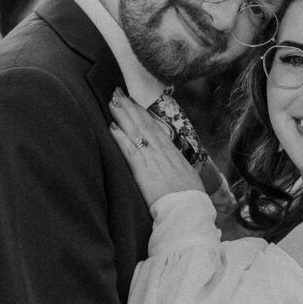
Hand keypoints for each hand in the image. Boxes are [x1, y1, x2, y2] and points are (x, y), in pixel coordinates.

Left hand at [109, 90, 204, 206]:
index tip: (134, 102)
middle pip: (145, 124)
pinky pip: (130, 150)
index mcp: (174, 154)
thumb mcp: (188, 179)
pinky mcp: (143, 171)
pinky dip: (120, 138)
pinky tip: (111, 127)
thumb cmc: (191, 201)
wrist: (189, 211)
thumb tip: (175, 168)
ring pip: (137, 132)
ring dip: (123, 116)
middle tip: (118, 92)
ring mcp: (154, 160)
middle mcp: (164, 153)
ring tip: (112, 102)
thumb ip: (178, 170)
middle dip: (131, 107)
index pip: (156, 129)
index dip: (144, 114)